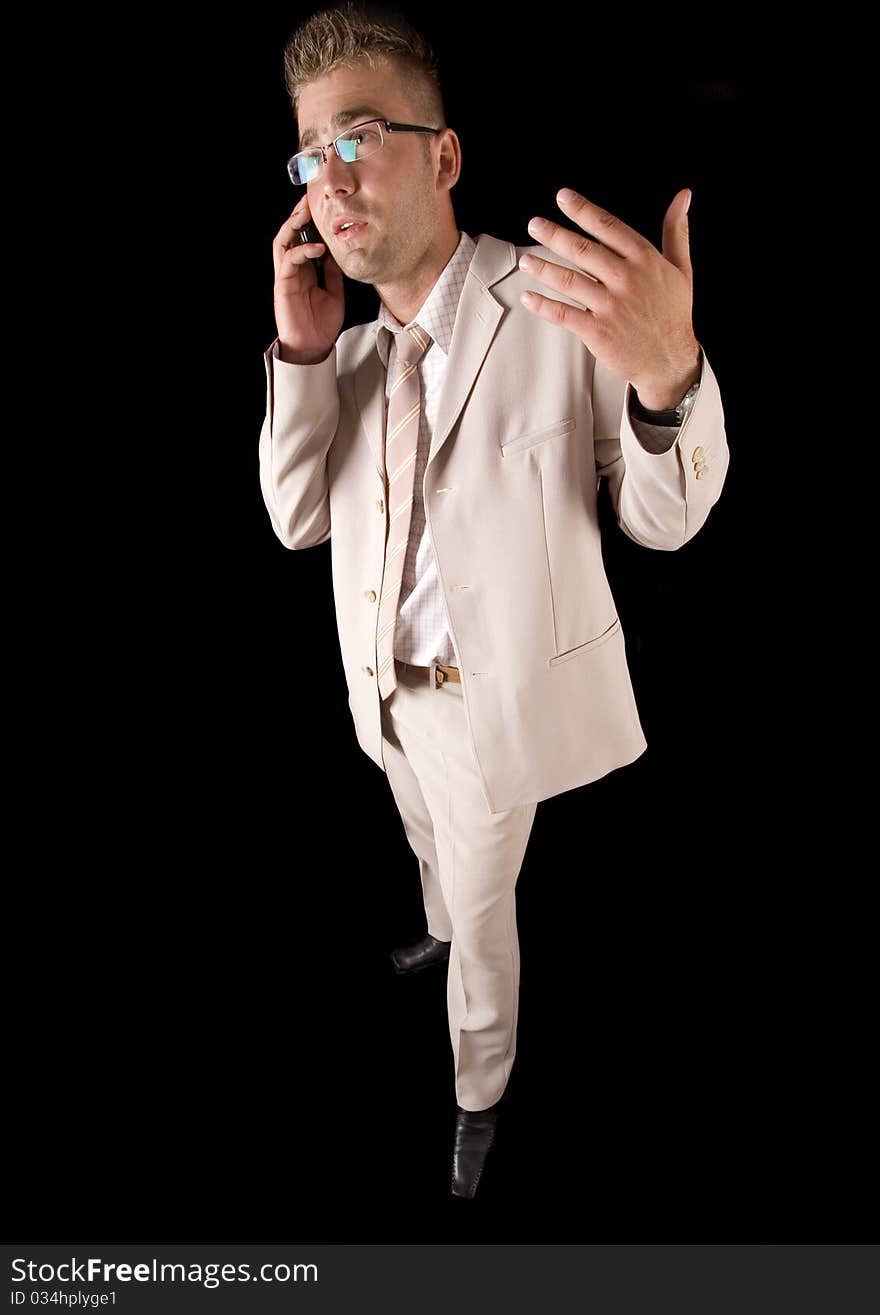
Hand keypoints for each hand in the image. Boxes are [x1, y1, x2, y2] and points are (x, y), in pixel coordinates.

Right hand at [272, 194, 344, 363]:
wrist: (313, 348)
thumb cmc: (321, 324)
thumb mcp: (335, 293)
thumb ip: (333, 272)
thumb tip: (337, 252)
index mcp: (304, 269)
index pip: (303, 237)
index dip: (309, 221)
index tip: (322, 205)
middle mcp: (293, 269)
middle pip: (290, 234)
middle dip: (298, 215)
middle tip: (310, 199)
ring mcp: (286, 276)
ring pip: (283, 242)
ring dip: (293, 225)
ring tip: (307, 214)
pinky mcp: (283, 285)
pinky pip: (289, 261)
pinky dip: (303, 251)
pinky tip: (319, 248)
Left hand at [518, 188, 701, 408]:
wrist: (670, 361)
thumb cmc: (673, 315)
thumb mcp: (681, 269)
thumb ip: (676, 231)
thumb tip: (683, 197)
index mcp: (644, 260)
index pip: (608, 227)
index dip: (583, 210)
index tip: (563, 198)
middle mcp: (625, 279)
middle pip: (582, 250)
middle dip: (554, 235)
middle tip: (534, 224)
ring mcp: (610, 306)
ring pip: (569, 280)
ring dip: (543, 268)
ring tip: (525, 260)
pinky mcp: (597, 331)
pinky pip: (564, 314)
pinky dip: (543, 306)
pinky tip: (528, 297)